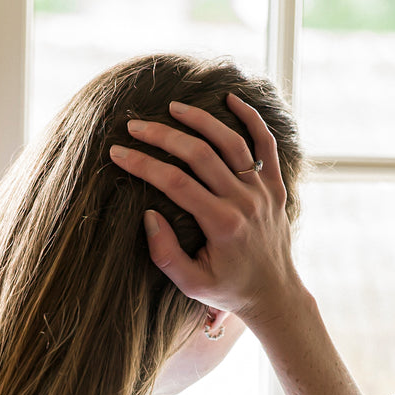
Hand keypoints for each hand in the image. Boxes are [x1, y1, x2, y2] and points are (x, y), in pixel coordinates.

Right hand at [108, 93, 304, 326]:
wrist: (274, 295)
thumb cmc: (228, 290)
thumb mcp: (191, 284)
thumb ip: (166, 254)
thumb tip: (149, 215)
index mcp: (222, 225)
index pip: (175, 183)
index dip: (143, 164)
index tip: (118, 153)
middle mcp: (244, 202)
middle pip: (199, 155)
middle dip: (162, 136)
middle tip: (136, 125)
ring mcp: (263, 191)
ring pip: (230, 142)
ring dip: (200, 120)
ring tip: (173, 108)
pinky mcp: (276, 186)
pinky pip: (266, 144)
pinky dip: (251, 118)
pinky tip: (230, 99)